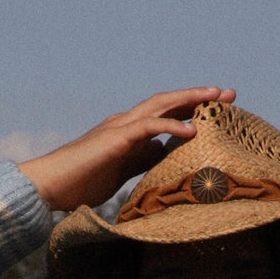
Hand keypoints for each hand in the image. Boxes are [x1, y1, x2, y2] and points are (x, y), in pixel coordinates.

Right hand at [18, 87, 236, 212]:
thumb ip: (141, 159)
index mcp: (128, 131)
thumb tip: (162, 151)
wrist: (49, 185)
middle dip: (199, 97)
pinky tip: (193, 130)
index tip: (220, 109)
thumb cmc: (80, 182)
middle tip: (229, 94)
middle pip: (169, 102)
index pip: (166, 114)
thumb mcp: (121, 172)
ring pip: (161, 105)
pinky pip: (148, 128)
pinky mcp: (115, 139)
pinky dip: (171, 126)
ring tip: (217, 99)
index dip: (192, 109)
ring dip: (191, 100)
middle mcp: (126, 122)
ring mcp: (120, 127)